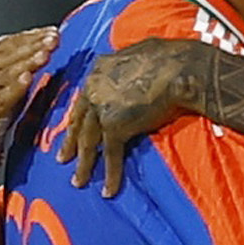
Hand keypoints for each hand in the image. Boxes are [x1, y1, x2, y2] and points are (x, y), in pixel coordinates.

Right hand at [0, 26, 57, 167]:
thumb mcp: (6, 82)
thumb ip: (21, 64)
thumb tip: (50, 45)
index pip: (6, 44)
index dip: (28, 36)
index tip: (51, 32)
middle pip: (3, 56)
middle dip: (30, 46)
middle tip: (52, 40)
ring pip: (1, 74)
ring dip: (24, 63)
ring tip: (44, 55)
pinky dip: (13, 88)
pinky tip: (27, 79)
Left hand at [55, 37, 213, 196]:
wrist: (180, 68)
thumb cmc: (171, 57)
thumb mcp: (141, 53)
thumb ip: (130, 64)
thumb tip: (136, 64)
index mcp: (99, 70)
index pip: (84, 98)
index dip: (79, 117)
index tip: (74, 129)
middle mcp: (94, 88)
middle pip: (80, 121)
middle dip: (71, 142)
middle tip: (63, 158)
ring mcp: (102, 108)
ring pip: (89, 142)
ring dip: (84, 165)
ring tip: (78, 181)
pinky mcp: (115, 126)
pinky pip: (112, 155)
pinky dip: (111, 175)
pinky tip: (109, 191)